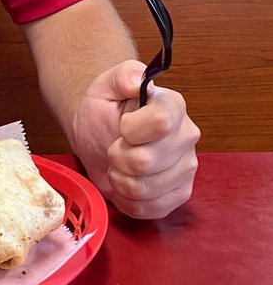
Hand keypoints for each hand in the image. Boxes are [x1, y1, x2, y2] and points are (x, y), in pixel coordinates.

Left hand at [71, 60, 199, 219]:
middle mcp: (187, 137)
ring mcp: (186, 168)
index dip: (130, 130)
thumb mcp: (106, 85)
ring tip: (119, 166)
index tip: (121, 126)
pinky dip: (127, 201)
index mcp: (173, 106)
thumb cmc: (104, 110)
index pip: (160, 123)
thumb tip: (137, 82)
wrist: (98, 135)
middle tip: (114, 147)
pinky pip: (150, 210)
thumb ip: (123, 75)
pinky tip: (125, 185)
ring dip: (120, 180)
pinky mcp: (179, 194)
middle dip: (117, 157)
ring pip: (144, 189)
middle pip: (146, 161)